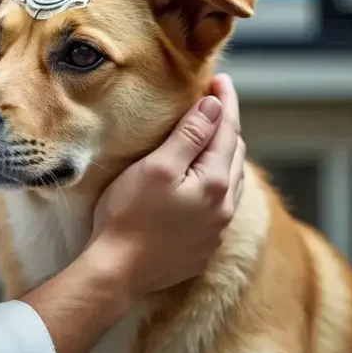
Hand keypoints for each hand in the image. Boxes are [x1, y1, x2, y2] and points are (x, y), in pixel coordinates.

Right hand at [87, 74, 244, 299]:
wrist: (117, 272)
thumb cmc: (129, 216)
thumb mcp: (157, 167)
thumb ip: (190, 135)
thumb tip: (215, 107)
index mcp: (216, 183)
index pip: (227, 131)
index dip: (225, 102)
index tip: (221, 80)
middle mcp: (224, 209)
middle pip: (234, 157)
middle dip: (226, 128)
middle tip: (214, 105)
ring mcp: (214, 232)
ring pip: (230, 184)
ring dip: (224, 158)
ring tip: (211, 140)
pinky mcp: (201, 249)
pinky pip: (218, 209)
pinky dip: (214, 186)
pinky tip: (200, 185)